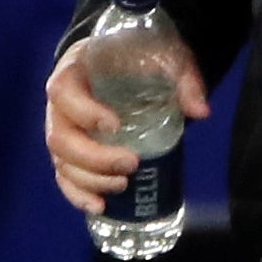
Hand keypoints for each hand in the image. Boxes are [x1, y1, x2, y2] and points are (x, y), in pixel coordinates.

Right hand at [44, 34, 208, 216]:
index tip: (116, 126)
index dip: (84, 112)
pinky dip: (78, 195)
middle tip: (132, 163)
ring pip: (61, 161)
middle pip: (60, 137)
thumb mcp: (165, 56)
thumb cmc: (138, 55)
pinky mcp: (69, 152)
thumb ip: (183, 79)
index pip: (63, 91)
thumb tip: (201, 111)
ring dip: (90, 179)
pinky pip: (64, 177)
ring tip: (123, 183)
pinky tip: (99, 206)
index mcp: (75, 68)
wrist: (123, 59)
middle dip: (94, 158)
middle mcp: (60, 102)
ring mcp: (62, 129)